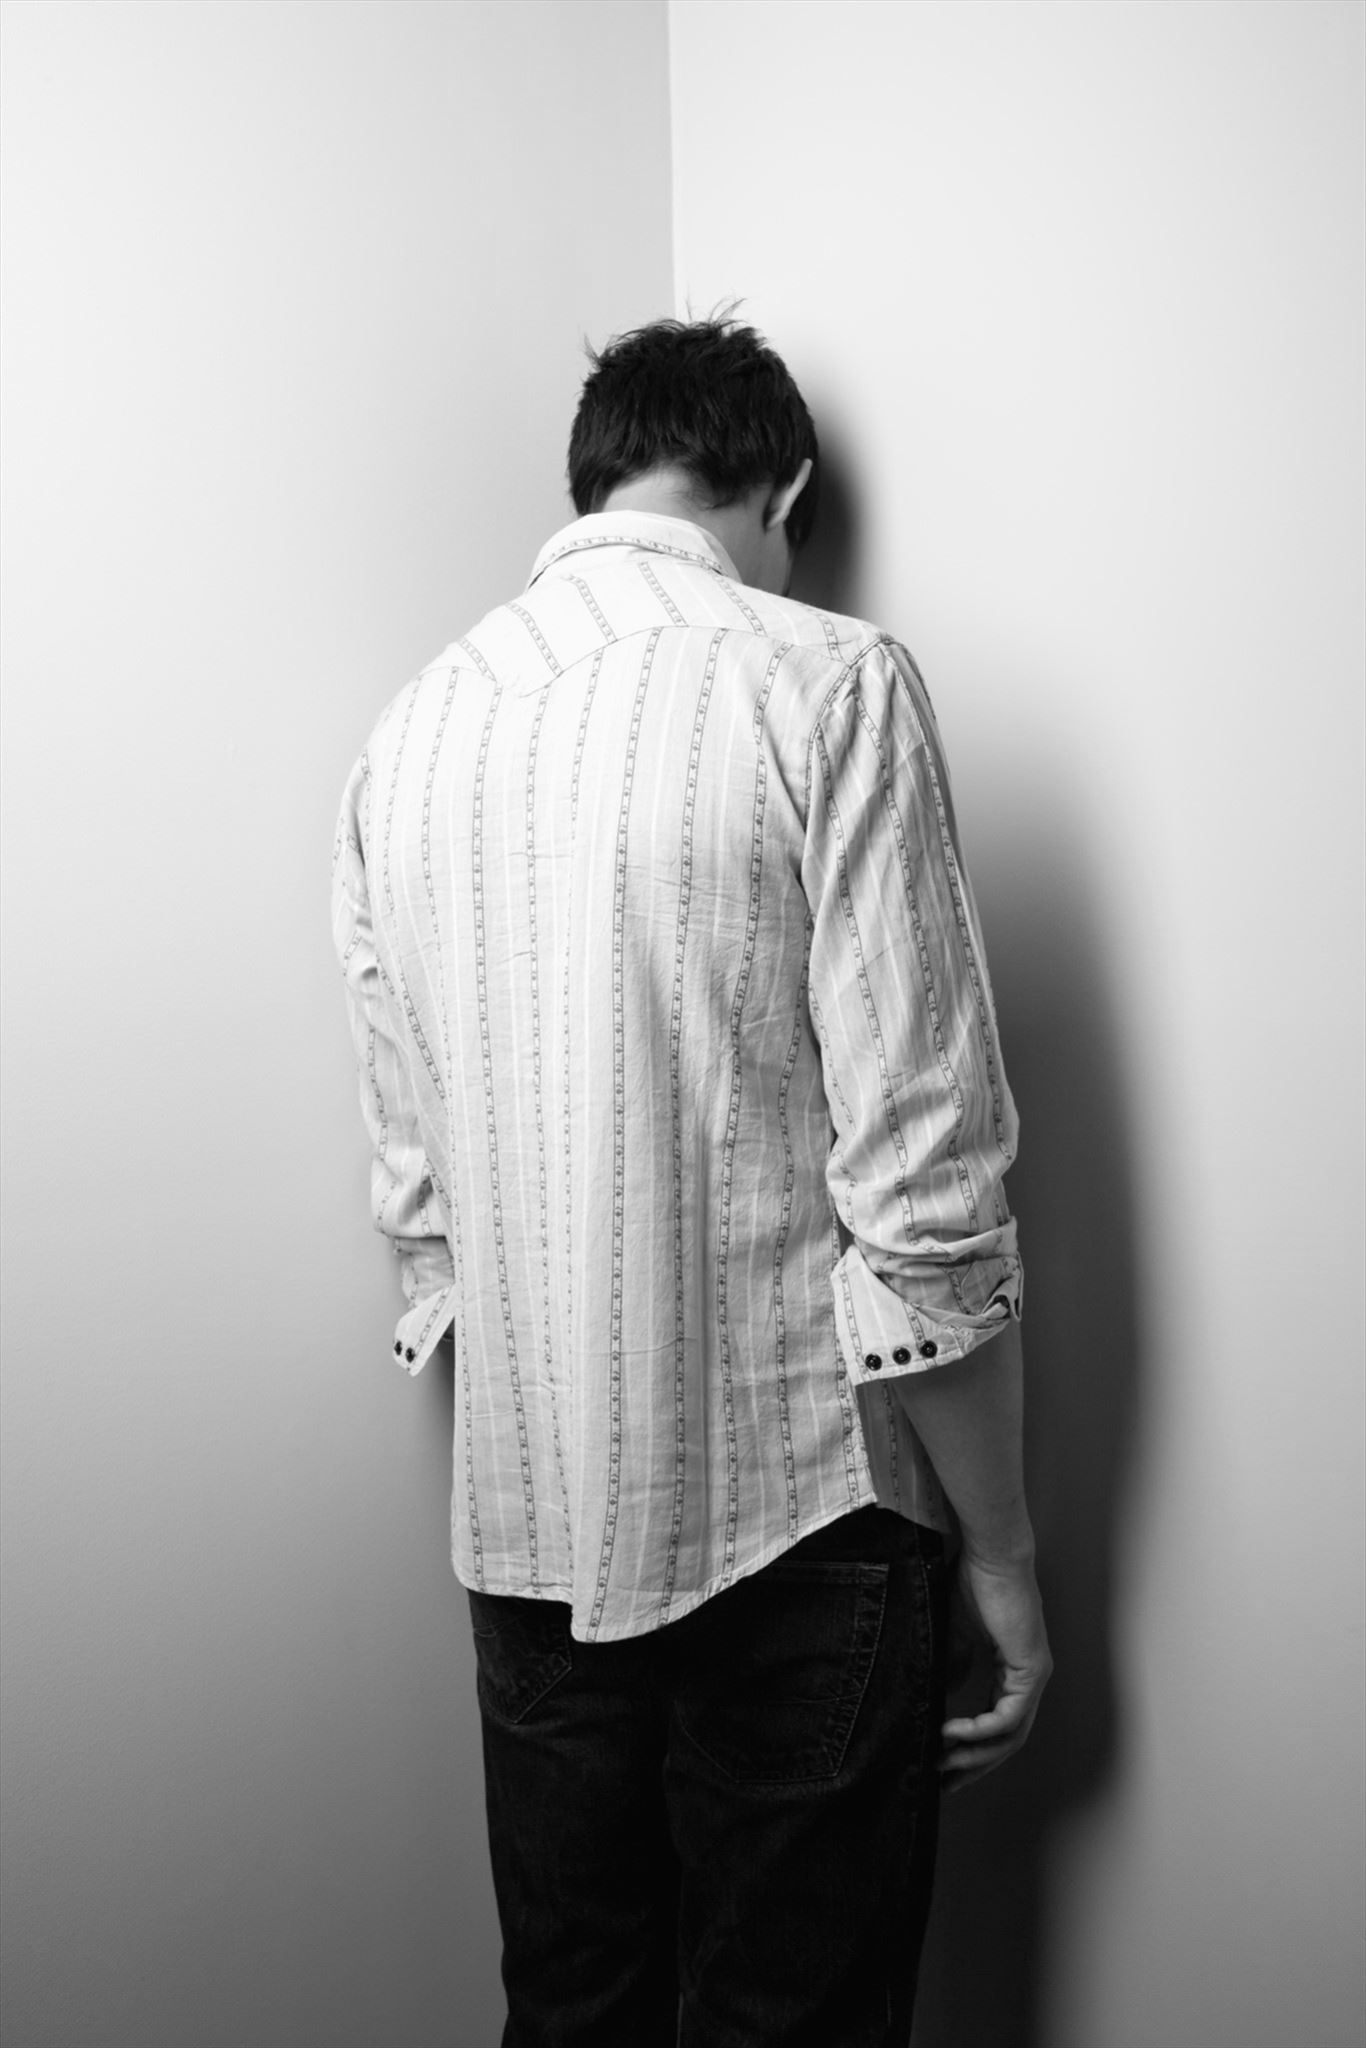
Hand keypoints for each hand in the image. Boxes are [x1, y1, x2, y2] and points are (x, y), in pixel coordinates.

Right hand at [939, 1550, 1051, 1792]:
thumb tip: (934, 1704)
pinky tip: (953, 1733)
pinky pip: (1008, 1717)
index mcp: (1011, 1672)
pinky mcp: (1031, 1670)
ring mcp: (1034, 1677)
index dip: (969, 1751)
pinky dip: (980, 1730)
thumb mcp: (950, 1637)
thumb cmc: (969, 1585)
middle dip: (972, 1767)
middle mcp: (1028, 1680)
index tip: (940, 1767)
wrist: (988, 1555)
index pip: (996, 1725)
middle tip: (943, 1786)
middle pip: (1006, 1741)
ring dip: (974, 1755)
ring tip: (942, 1764)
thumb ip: (949, 1670)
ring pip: (1009, 1736)